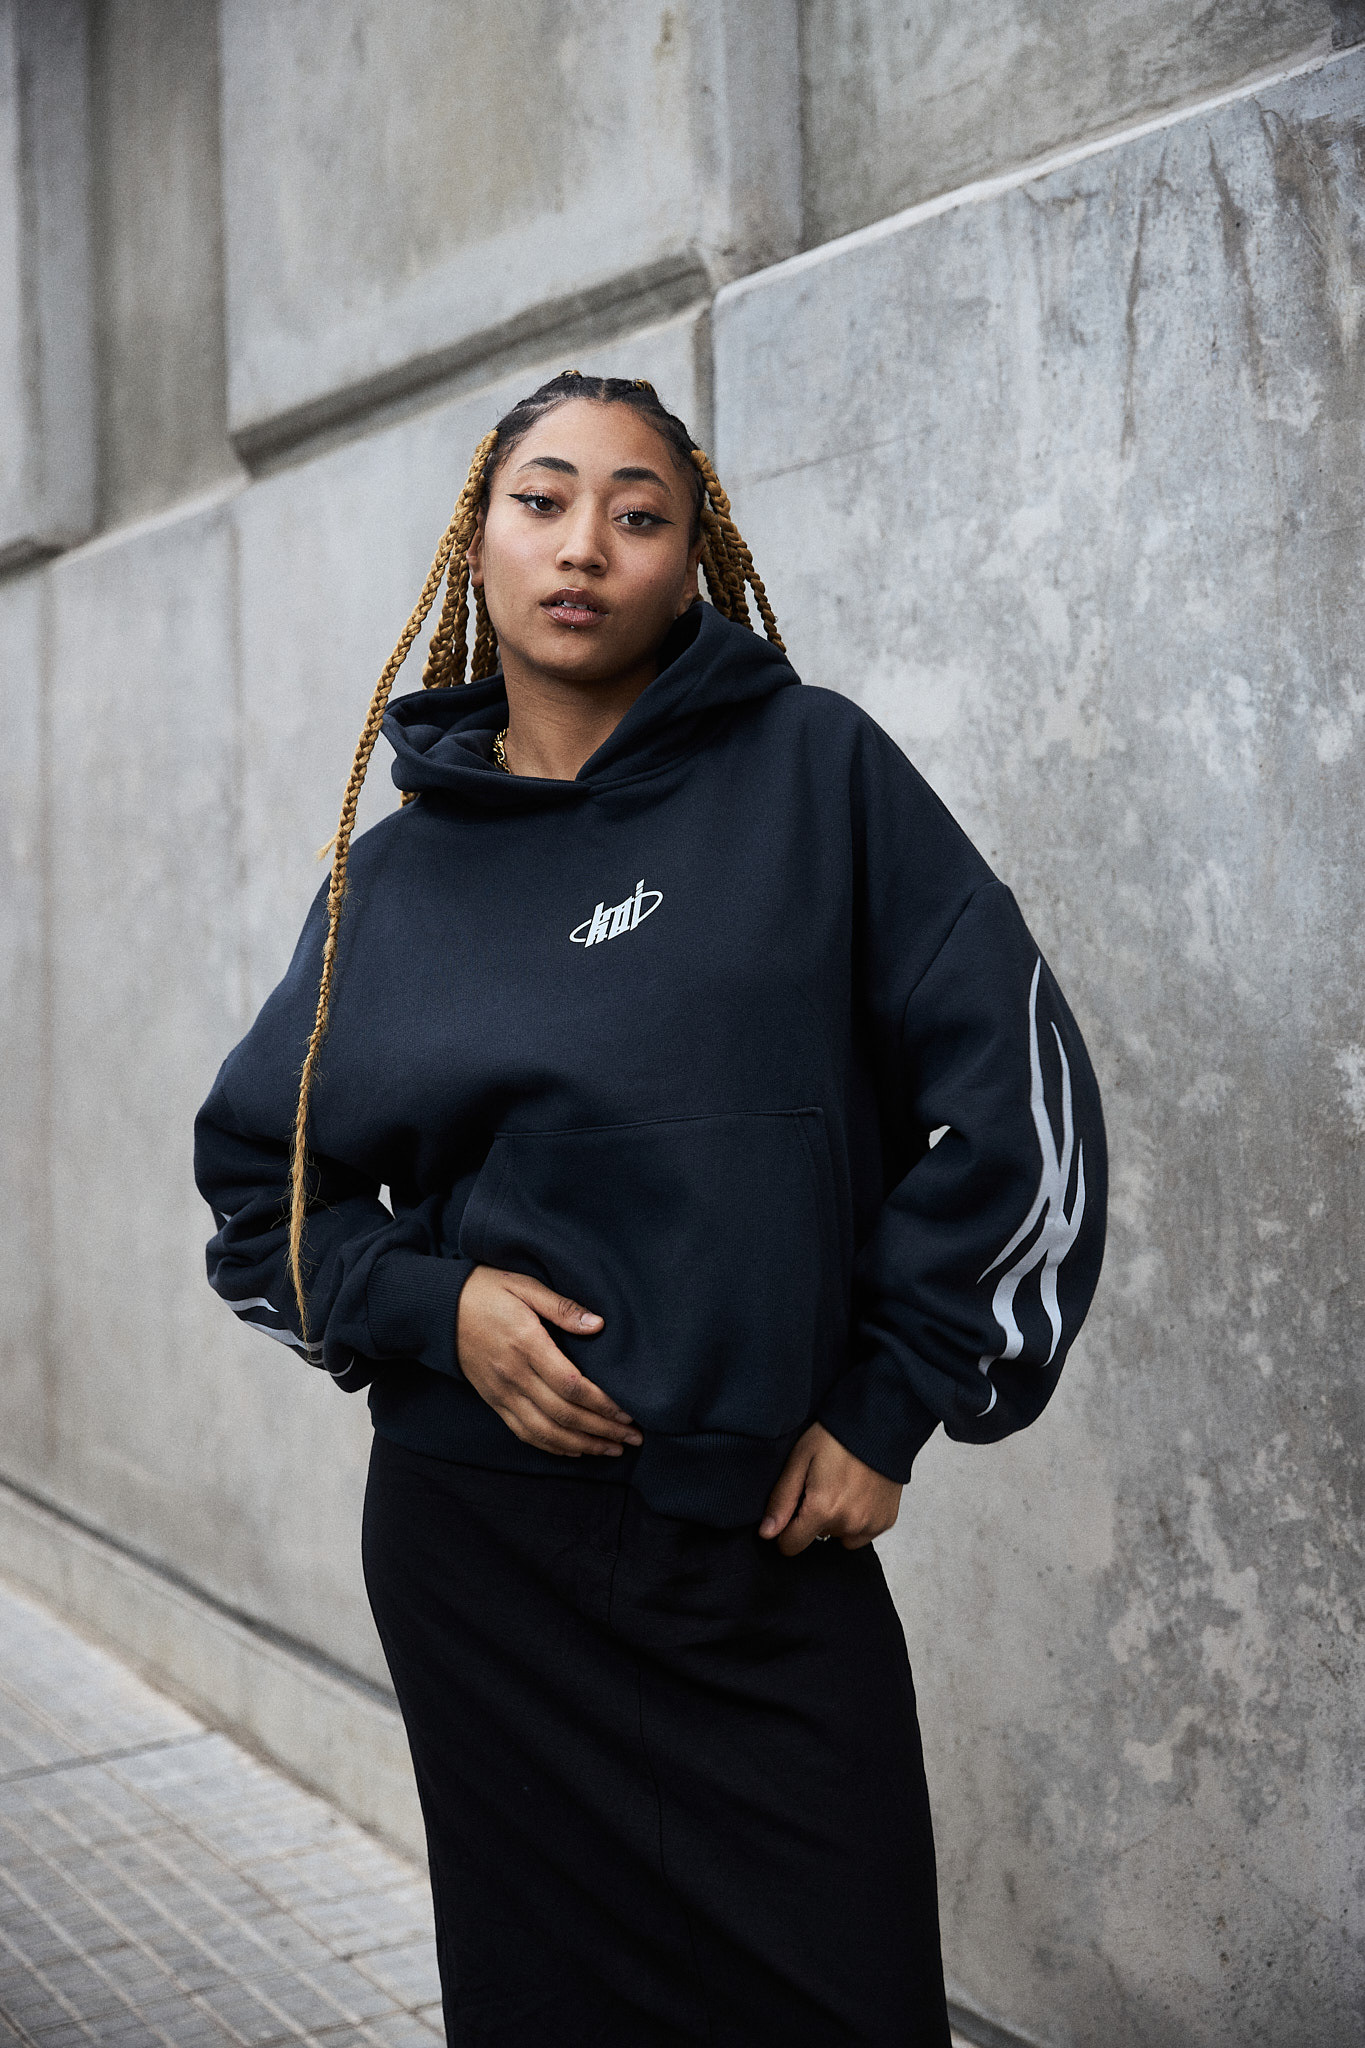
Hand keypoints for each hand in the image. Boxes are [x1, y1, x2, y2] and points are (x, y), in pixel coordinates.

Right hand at [456, 1265, 642, 1457]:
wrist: (438, 1310)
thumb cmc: (486, 1291)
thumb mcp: (525, 1285)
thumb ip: (562, 1306)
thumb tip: (598, 1324)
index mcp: (527, 1344)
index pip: (572, 1386)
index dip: (603, 1404)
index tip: (629, 1412)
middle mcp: (514, 1375)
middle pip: (564, 1415)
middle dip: (602, 1430)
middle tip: (633, 1437)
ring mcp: (502, 1392)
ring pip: (546, 1432)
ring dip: (582, 1445)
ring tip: (612, 1449)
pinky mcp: (494, 1401)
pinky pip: (525, 1433)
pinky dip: (553, 1447)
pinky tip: (575, 1450)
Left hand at [758, 1422, 902, 1555]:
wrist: (879, 1424)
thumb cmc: (836, 1436)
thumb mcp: (799, 1459)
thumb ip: (781, 1500)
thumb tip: (766, 1533)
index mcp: (823, 1509)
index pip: (791, 1545)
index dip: (785, 1530)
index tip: (792, 1509)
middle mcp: (849, 1523)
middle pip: (816, 1537)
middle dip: (813, 1518)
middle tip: (821, 1485)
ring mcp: (870, 1524)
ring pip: (840, 1536)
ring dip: (837, 1521)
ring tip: (841, 1488)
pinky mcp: (886, 1521)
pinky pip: (863, 1533)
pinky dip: (858, 1520)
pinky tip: (858, 1493)